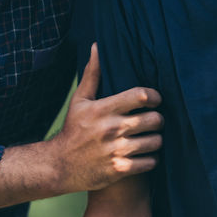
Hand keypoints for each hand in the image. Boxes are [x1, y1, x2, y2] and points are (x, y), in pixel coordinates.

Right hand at [50, 44, 163, 193]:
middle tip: (155, 120)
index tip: (154, 100)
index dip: (154, 96)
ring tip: (150, 137)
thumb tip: (97, 46)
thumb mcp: (79, 101)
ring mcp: (116, 151)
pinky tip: (145, 155)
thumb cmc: (73, 130)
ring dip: (156, 140)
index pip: (141, 96)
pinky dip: (151, 159)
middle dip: (158, 119)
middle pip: (154, 119)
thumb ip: (92, 74)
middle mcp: (111, 129)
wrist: (58, 166)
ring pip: (155, 142)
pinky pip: (150, 162)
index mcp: (103, 109)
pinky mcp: (119, 170)